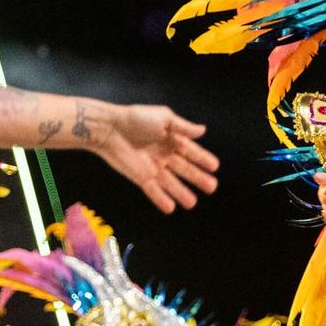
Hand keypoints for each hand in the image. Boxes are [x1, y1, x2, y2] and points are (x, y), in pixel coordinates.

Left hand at [94, 105, 218, 212]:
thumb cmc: (136, 119)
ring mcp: (152, 167)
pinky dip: (161, 199)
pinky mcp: (140, 177)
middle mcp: (164, 155)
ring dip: (181, 193)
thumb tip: (203, 130)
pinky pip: (153, 190)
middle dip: (197, 178)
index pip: (190, 151)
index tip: (214, 166)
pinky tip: (171, 208)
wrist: (110, 129)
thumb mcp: (164, 117)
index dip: (202, 159)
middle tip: (212, 187)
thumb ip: (183, 126)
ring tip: (193, 203)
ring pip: (170, 183)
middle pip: (184, 169)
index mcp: (171, 139)